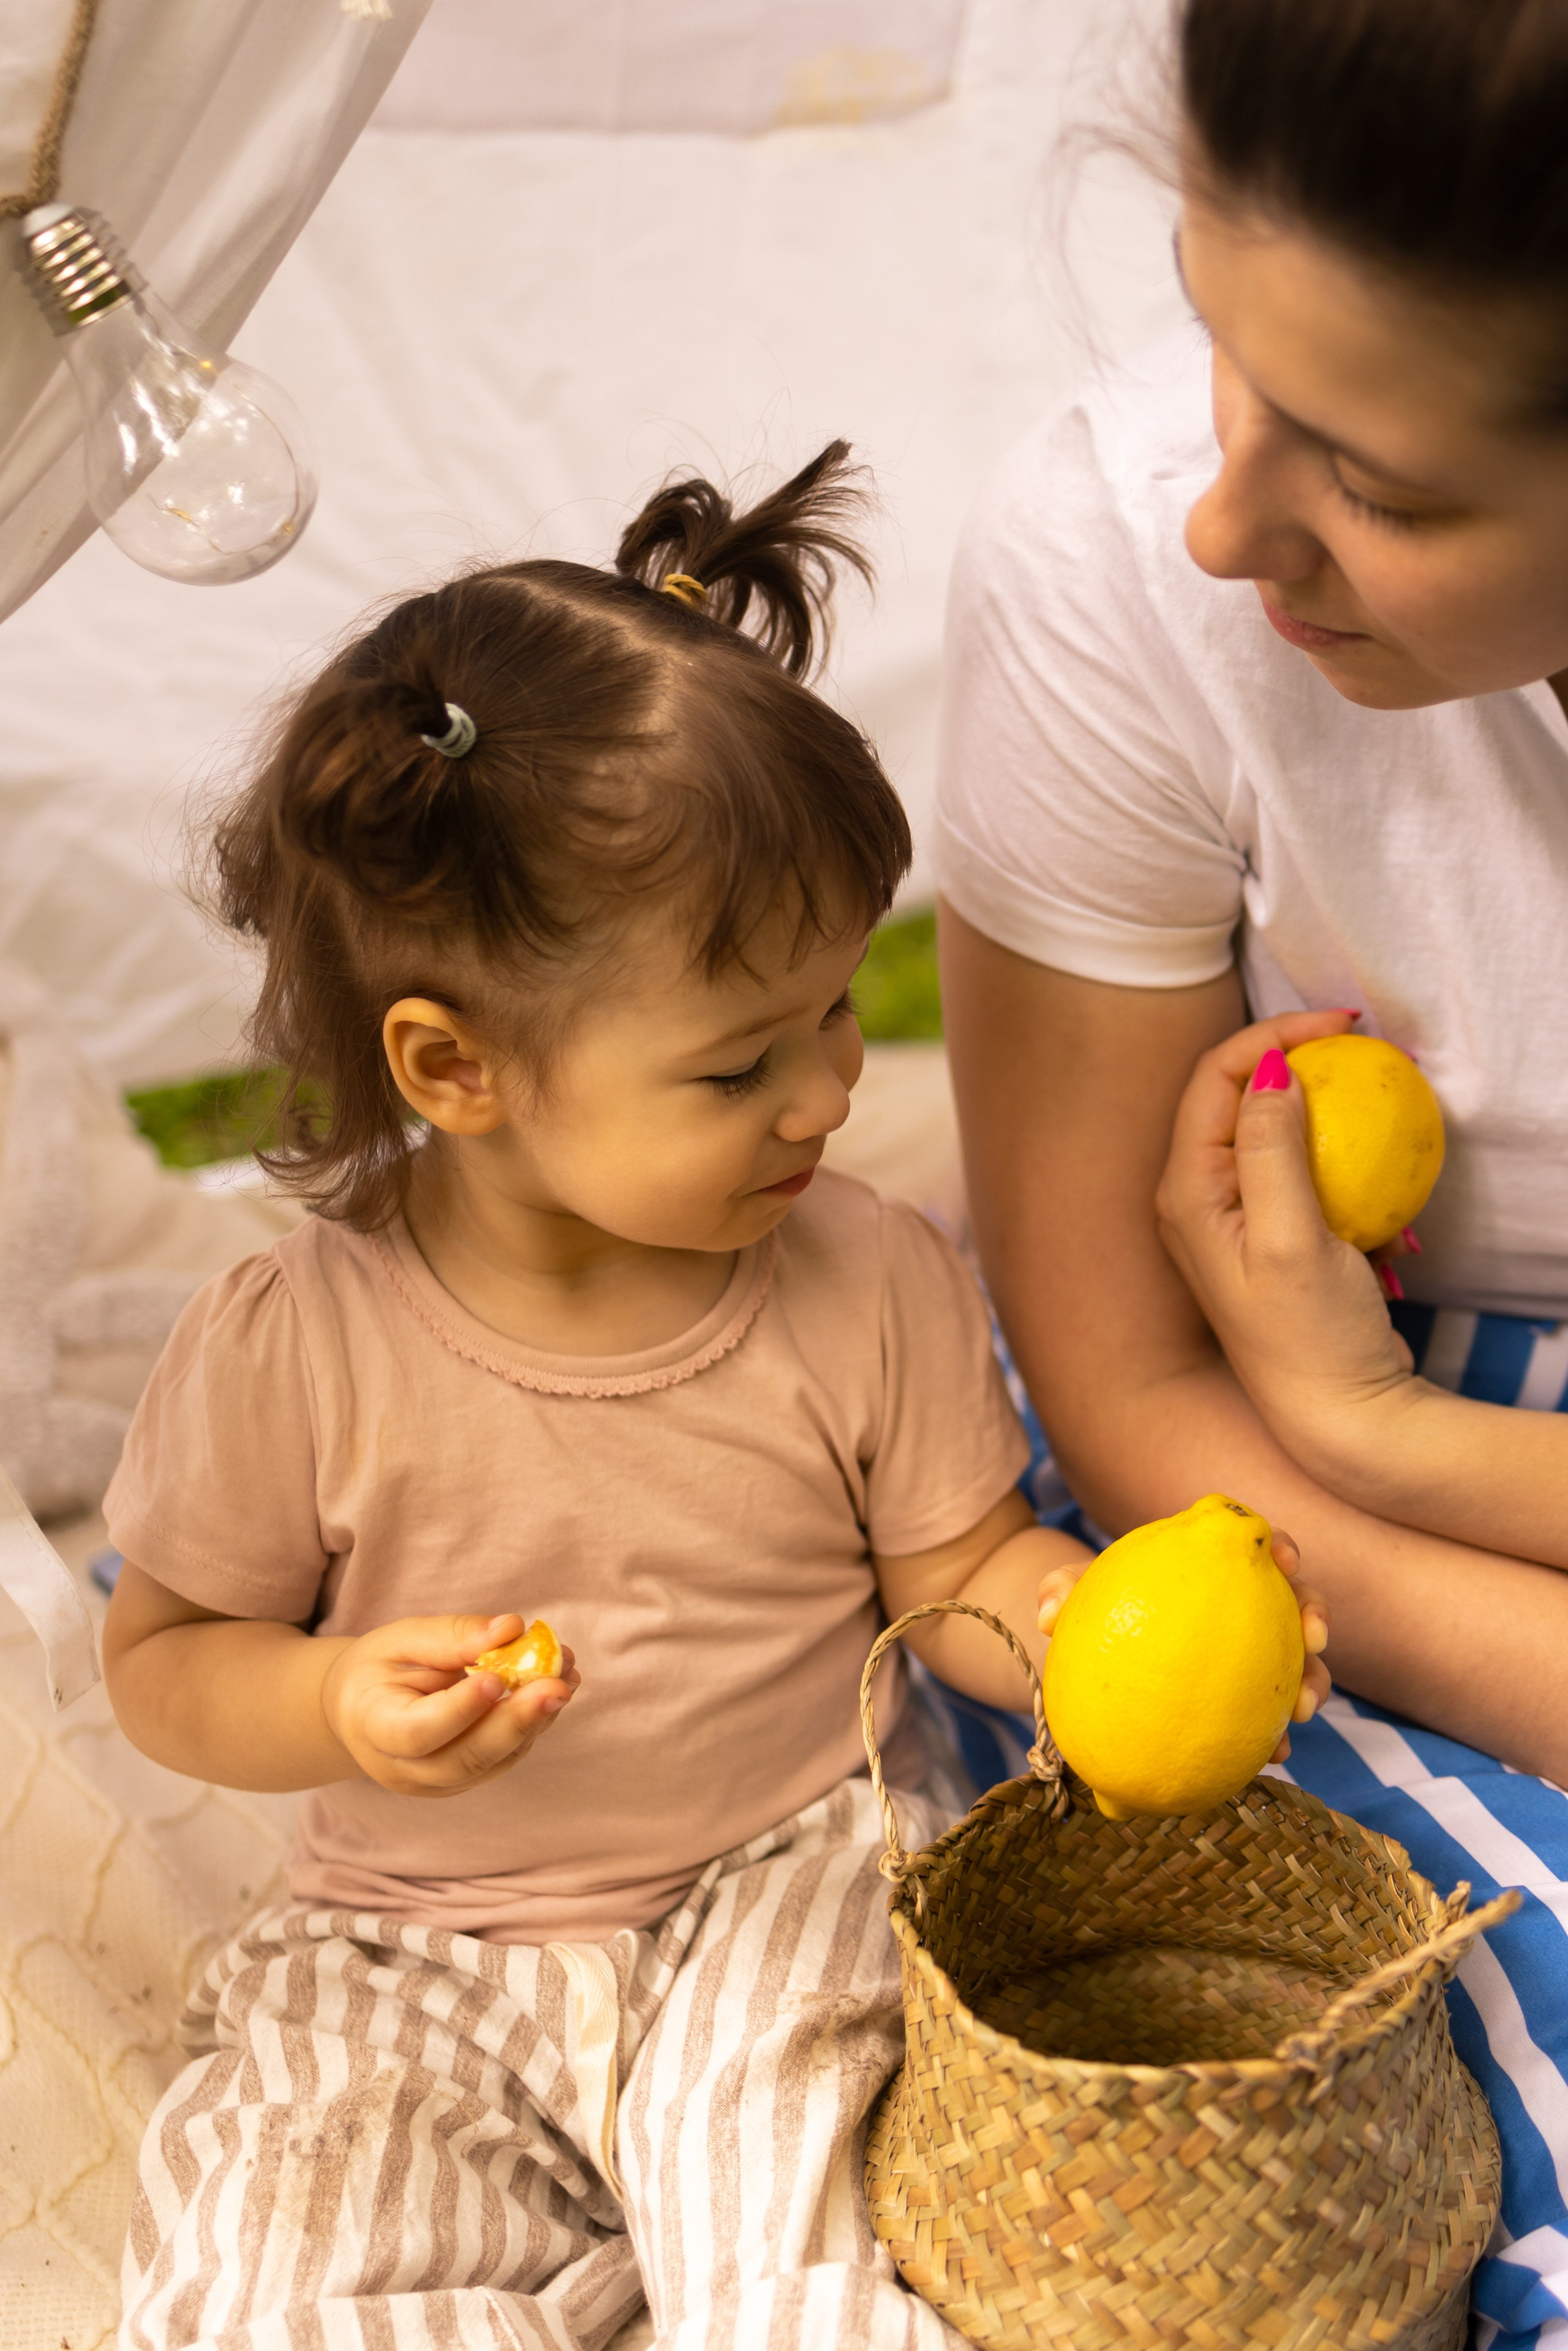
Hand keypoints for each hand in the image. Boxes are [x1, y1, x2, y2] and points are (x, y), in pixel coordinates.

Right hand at [320, 1612, 578, 1795]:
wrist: (360, 1711)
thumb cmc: (377, 1669)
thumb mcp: (400, 1640)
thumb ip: (451, 1636)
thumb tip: (511, 1628)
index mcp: (373, 1728)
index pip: (418, 1732)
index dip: (459, 1710)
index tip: (496, 1678)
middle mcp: (404, 1768)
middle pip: (465, 1758)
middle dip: (517, 1721)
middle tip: (558, 1684)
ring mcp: (435, 1783)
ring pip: (493, 1762)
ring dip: (536, 1720)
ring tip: (567, 1675)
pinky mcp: (463, 1781)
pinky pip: (503, 1758)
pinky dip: (533, 1724)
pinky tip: (555, 1687)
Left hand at [1036, 1529, 1331, 1762]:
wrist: (1100, 1658)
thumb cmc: (1098, 1609)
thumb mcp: (1080, 1597)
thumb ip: (1062, 1591)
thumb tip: (1047, 1615)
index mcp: (1216, 1566)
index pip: (1259, 1546)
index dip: (1282, 1548)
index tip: (1284, 1560)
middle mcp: (1247, 1606)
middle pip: (1298, 1601)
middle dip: (1315, 1615)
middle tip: (1313, 1638)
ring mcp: (1254, 1656)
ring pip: (1301, 1664)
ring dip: (1312, 1683)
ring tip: (1301, 1710)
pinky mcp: (1249, 1703)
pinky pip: (1271, 1718)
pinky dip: (1277, 1735)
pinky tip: (1274, 1756)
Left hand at [1152, 1017, 1416, 1480]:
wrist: (1339, 1420)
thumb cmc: (1307, 1338)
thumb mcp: (1288, 1239)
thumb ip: (1272, 1150)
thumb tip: (1271, 1069)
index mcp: (1185, 1192)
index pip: (1216, 1079)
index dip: (1274, 1035)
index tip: (1342, 1027)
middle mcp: (1200, 1200)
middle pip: (1242, 1096)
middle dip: (1302, 1060)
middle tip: (1369, 1048)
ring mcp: (1240, 1220)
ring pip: (1281, 1133)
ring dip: (1332, 1112)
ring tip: (1387, 1095)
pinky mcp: (1280, 1238)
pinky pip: (1310, 1177)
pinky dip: (1348, 1168)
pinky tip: (1389, 1184)